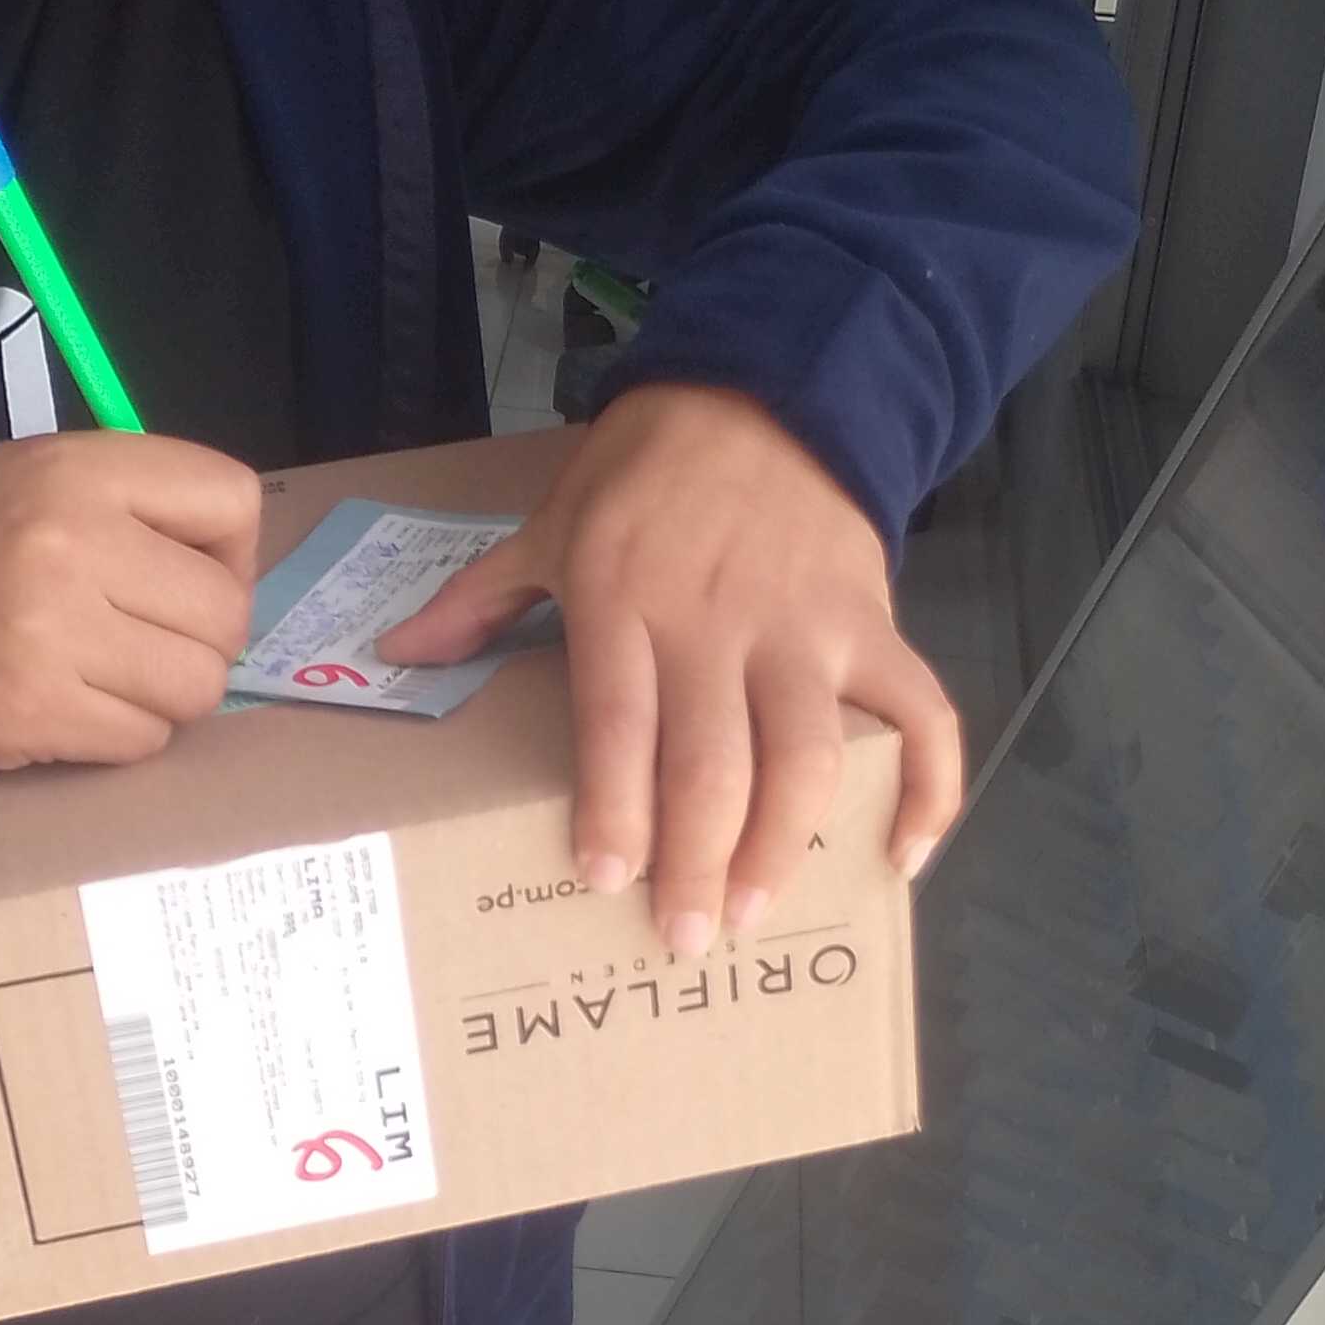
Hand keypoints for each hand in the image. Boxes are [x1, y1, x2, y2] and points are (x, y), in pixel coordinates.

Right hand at [0, 429, 261, 766]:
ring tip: (111, 675)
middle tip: (150, 638)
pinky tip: (75, 705)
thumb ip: (142, 506)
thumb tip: (233, 578)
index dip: (232, 550)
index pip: (233, 499)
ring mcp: (53, 633)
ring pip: (195, 687)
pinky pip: (143, 739)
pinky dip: (122, 733)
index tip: (193, 574)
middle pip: (225, 613)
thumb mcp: (48, 476)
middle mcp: (74, 543)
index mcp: (84, 471)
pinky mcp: (34, 712)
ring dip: (166, 693)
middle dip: (203, 637)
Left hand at [378, 382, 963, 947]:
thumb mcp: (550, 522)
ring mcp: (805, 624)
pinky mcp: (872, 620)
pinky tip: (902, 858)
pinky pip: (920, 711)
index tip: (607, 878)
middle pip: (712, 760)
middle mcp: (718, 619)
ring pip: (807, 752)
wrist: (766, 386)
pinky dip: (928, 787)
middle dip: (697, 859)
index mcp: (626, 598)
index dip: (615, 806)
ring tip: (754, 910)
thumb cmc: (645, 470)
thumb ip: (480, 600)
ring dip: (786, 842)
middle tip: (683, 938)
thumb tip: (396, 657)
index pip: (619, 721)